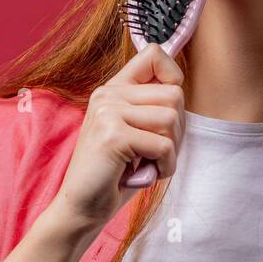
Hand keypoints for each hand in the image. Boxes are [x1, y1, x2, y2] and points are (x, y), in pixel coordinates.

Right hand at [45, 44, 184, 235]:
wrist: (82, 207)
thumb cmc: (115, 174)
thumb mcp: (135, 133)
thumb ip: (151, 109)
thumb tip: (180, 89)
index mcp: (113, 90)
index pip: (153, 54)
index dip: (173, 76)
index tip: (167, 108)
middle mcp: (108, 95)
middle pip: (174, 94)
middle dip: (177, 129)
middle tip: (158, 151)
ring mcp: (108, 113)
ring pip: (171, 119)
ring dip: (171, 150)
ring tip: (150, 163)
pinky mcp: (113, 136)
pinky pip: (163, 145)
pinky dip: (165, 166)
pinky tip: (147, 175)